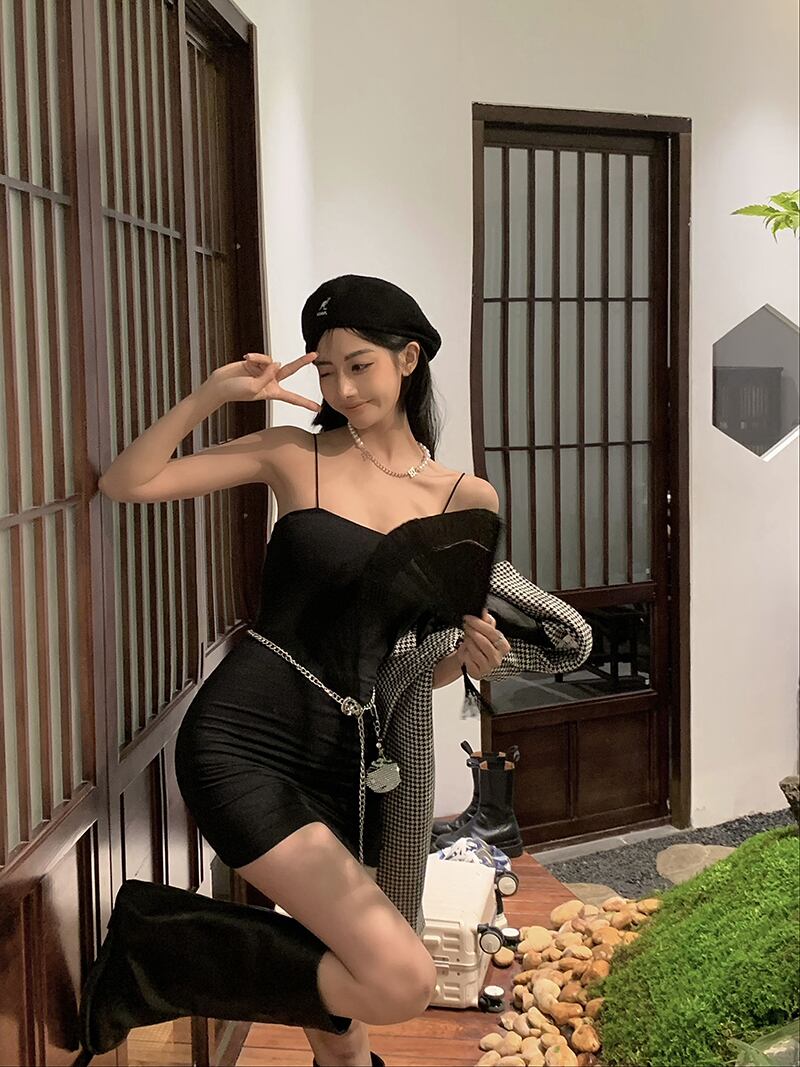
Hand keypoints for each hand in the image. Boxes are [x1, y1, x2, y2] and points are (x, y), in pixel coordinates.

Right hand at [206, 351, 321, 411]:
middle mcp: (271, 381)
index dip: (305, 403)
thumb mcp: (254, 387)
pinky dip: (255, 357)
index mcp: (273, 392)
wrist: (220, 385)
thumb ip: (268, 375)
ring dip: (260, 360)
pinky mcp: (257, 363)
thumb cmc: (235, 391)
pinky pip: (262, 356)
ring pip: (271, 360)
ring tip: (248, 362)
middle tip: (315, 355)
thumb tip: (277, 362)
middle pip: (290, 370)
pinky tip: (246, 358)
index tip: (318, 408)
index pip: (293, 398)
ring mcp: (264, 371)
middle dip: (302, 362)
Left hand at [455, 609, 509, 679]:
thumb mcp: (483, 631)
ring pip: (476, 651)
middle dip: (472, 631)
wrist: (469, 659)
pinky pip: (469, 661)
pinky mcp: (478, 674)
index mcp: (503, 646)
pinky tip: (465, 650)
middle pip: (484, 642)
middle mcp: (498, 658)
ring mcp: (489, 668)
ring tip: (465, 637)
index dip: (479, 624)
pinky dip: (465, 654)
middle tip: (465, 625)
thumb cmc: (478, 644)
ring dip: (468, 642)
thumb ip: (485, 621)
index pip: (492, 633)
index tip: (468, 618)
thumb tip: (484, 611)